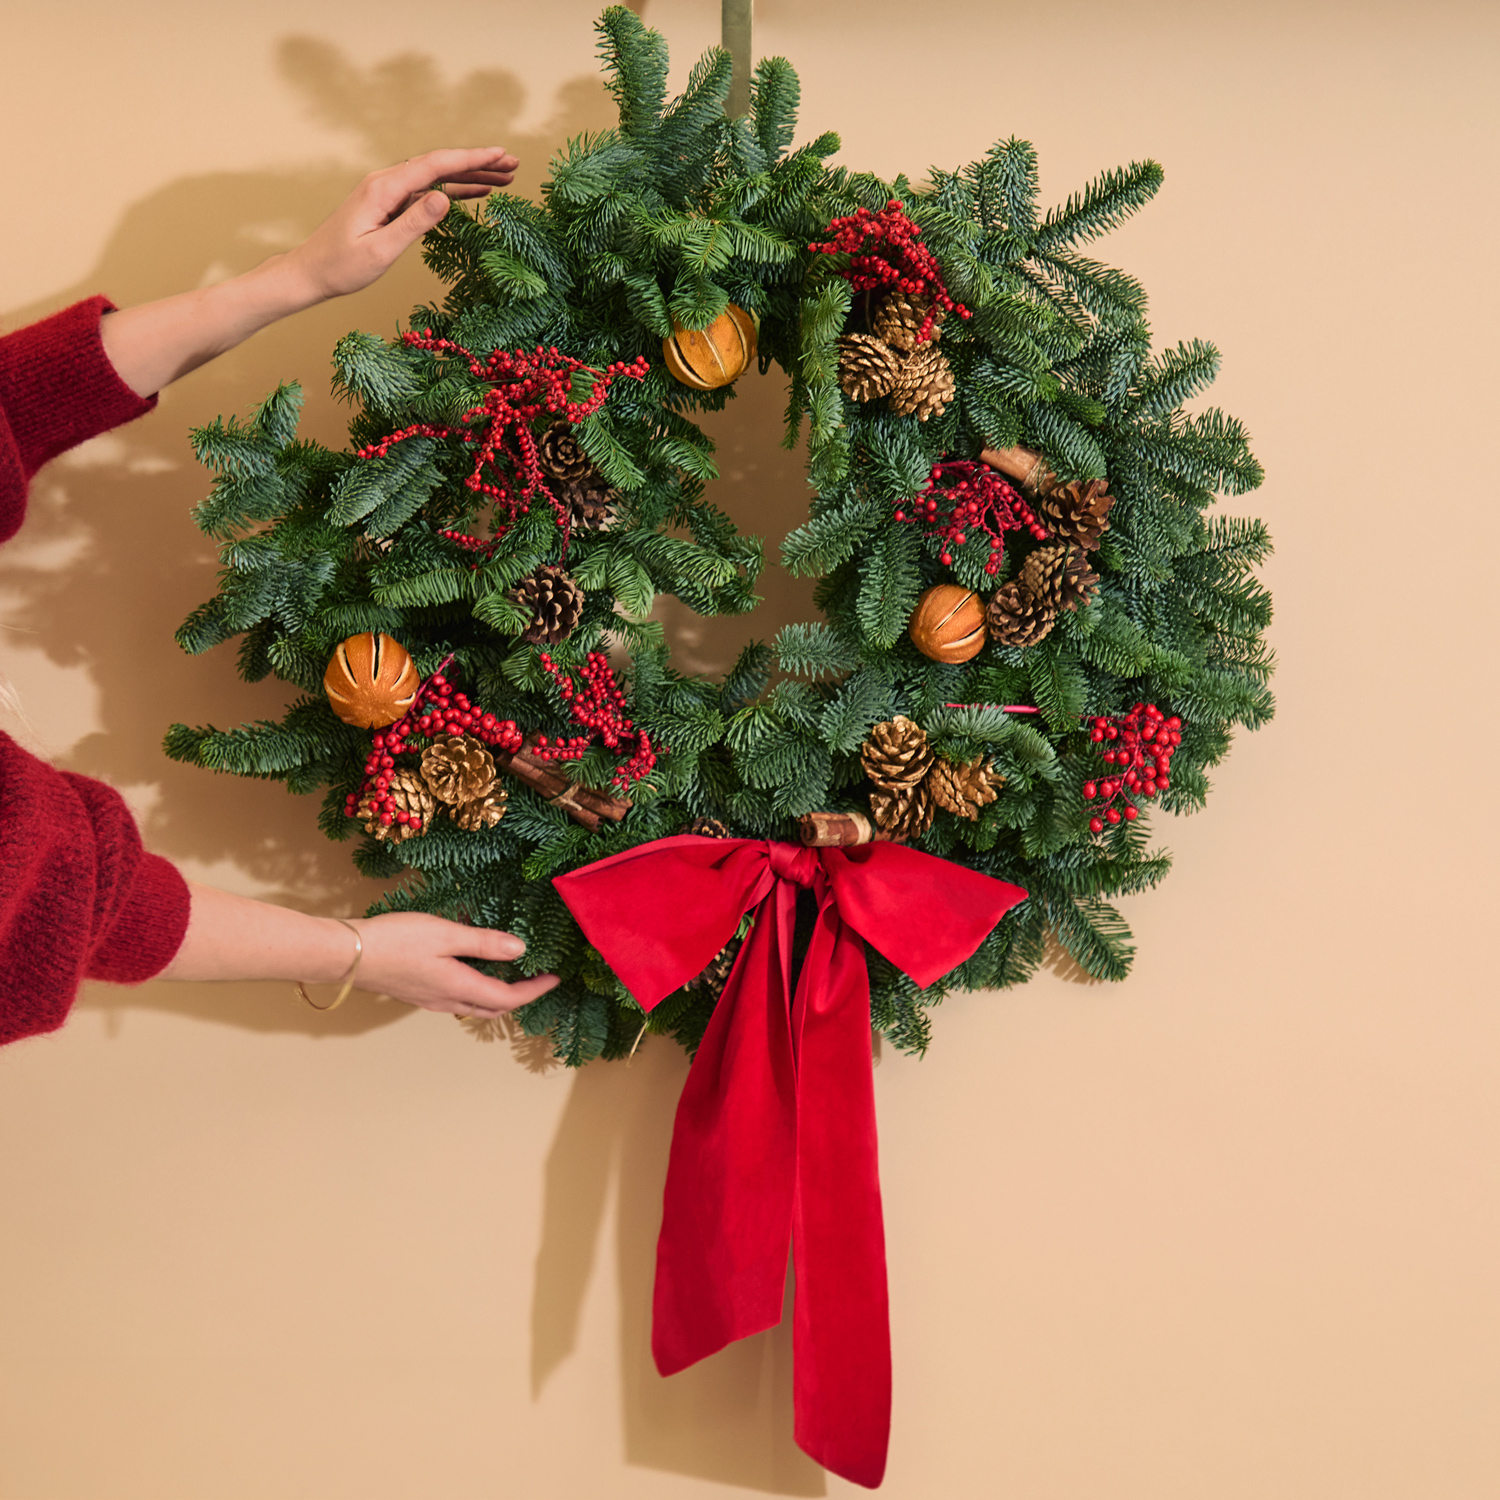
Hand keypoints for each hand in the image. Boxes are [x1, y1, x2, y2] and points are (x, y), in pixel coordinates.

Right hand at [160, 883, 556, 1018]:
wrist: (345, 954)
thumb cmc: (396, 939)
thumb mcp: (445, 933)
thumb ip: (483, 942)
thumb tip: (520, 949)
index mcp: (459, 987)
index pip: (507, 998)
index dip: (534, 990)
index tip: (554, 979)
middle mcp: (446, 1001)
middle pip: (491, 1008)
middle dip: (517, 997)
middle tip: (536, 980)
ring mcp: (428, 1000)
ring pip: (471, 1005)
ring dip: (494, 996)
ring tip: (509, 975)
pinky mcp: (413, 992)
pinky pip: (453, 999)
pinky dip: (472, 990)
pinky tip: (468, 972)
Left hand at [281, 147, 520, 302]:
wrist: (310, 272)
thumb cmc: (341, 267)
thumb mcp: (380, 250)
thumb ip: (413, 223)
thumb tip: (444, 198)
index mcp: (384, 189)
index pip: (434, 166)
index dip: (470, 158)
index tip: (500, 154)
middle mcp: (386, 182)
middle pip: (439, 165)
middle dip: (477, 162)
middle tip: (513, 164)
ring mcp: (388, 192)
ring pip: (436, 177)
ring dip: (470, 175)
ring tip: (504, 177)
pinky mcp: (390, 204)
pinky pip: (427, 191)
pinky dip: (454, 190)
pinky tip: (476, 192)